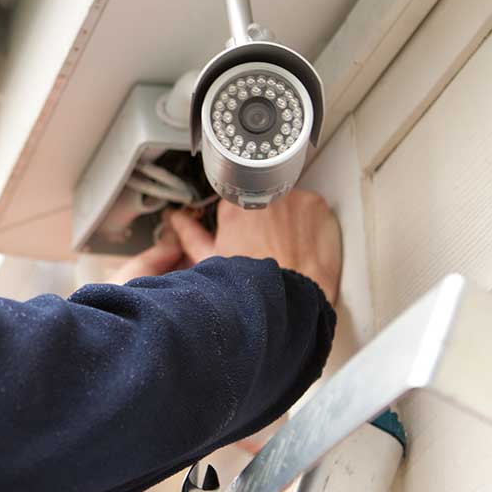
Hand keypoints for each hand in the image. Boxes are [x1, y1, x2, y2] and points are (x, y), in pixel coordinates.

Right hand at [112, 190, 341, 303]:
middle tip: (267, 246)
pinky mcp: (316, 204)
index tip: (247, 236)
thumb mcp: (211, 260)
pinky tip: (304, 244)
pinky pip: (313, 208)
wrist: (291, 298)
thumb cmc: (251, 285)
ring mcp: (292, 196)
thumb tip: (175, 220)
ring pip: (289, 202)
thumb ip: (190, 234)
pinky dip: (311, 223)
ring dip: (289, 219)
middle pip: (263, 198)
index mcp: (233, 204)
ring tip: (287, 247)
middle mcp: (261, 193)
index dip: (243, 222)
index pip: (237, 200)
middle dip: (265, 218)